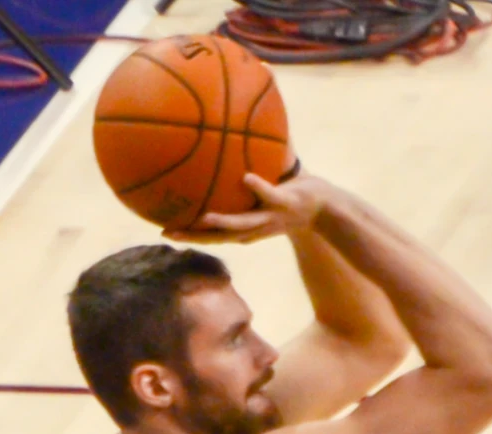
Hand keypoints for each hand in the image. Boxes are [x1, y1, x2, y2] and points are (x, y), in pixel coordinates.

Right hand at [162, 170, 334, 244]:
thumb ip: (245, 173)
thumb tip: (226, 139)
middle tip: (169, 233)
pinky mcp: (287, 203)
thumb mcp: (265, 189)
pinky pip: (271, 195)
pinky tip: (246, 177)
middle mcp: (255, 228)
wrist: (326, 207)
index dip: (190, 235)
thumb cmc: (291, 197)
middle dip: (195, 237)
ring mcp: (271, 216)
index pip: (212, 235)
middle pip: (220, 237)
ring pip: (244, 223)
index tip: (165, 232)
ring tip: (203, 217)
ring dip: (225, 222)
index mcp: (246, 227)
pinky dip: (259, 188)